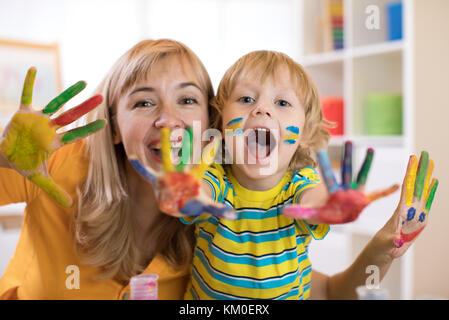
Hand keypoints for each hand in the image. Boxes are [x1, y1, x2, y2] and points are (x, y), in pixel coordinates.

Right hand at [0, 67, 105, 206]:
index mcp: (56, 141)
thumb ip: (53, 190)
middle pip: (72, 115)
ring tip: (82, 82)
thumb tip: (69, 204)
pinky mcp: (23, 112)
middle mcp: (51, 127)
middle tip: (102, 97)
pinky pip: (26, 94)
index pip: (77, 134)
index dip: (90, 129)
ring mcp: (38, 118)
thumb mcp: (38, 178)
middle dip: (86, 107)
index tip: (106, 123)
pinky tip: (33, 69)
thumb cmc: (22, 164)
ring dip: (68, 93)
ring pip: (56, 103)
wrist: (3, 156)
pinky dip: (29, 82)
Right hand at [129, 127, 234, 218]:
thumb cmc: (193, 204)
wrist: (178, 206)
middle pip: (186, 154)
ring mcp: (169, 175)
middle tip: (194, 124)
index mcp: (194, 177)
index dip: (210, 151)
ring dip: (165, 145)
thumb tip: (234, 215)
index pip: (204, 162)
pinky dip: (140, 167)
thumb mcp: (205, 207)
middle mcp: (181, 172)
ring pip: (167, 158)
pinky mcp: (158, 181)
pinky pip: (147, 173)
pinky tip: (133, 157)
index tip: (216, 138)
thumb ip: (218, 210)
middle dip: (189, 141)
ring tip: (164, 129)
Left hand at [283, 141, 398, 223]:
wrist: (335, 217)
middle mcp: (344, 188)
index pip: (328, 175)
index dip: (324, 164)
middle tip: (348, 141)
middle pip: (345, 169)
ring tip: (371, 150)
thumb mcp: (312, 214)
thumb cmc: (324, 212)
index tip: (320, 150)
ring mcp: (355, 192)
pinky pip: (377, 195)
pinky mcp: (364, 199)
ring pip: (361, 175)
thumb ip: (299, 212)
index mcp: (332, 191)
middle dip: (347, 156)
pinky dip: (386, 191)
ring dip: (366, 163)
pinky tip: (396, 185)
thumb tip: (283, 212)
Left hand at [386, 151, 437, 257]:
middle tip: (425, 153)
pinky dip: (431, 191)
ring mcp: (414, 213)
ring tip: (431, 163)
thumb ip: (393, 242)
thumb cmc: (381, 248)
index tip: (412, 158)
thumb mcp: (386, 245)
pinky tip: (434, 182)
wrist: (381, 253)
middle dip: (420, 169)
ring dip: (426, 176)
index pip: (406, 187)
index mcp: (400, 211)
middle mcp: (408, 209)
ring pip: (422, 191)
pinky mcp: (418, 219)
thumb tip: (398, 241)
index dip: (410, 173)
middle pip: (416, 185)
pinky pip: (427, 202)